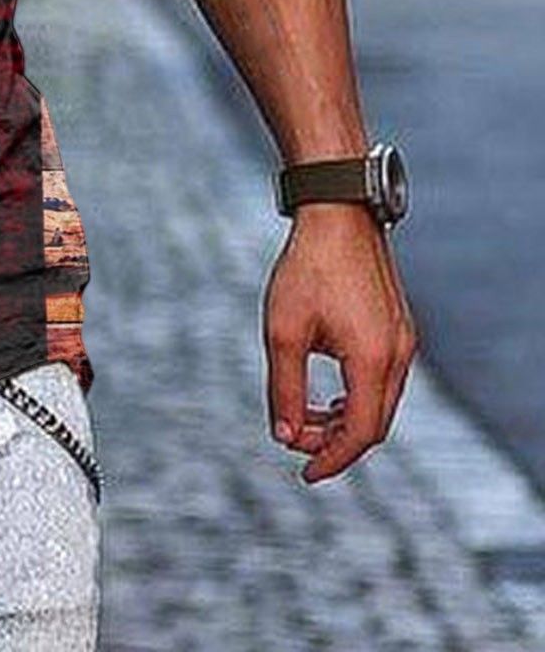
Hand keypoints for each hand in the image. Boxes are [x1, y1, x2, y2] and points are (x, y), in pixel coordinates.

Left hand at [262, 201, 418, 481]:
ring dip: (346, 419)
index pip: (360, 433)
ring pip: (382, 402)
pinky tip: (329, 395)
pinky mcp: (400, 328)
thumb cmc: (306, 268)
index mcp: (373, 360)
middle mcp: (399, 355)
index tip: (304, 472)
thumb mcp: (283, 330)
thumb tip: (284, 434)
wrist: (338, 214)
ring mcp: (405, 341)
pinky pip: (385, 379)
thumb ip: (284, 387)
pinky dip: (358, 396)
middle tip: (296, 444)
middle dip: (335, 442)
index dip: (332, 458)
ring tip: (306, 421)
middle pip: (374, 423)